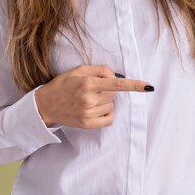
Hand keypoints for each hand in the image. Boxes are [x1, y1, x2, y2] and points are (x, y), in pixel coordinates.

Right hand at [34, 64, 153, 128]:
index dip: (135, 85)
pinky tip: (94, 109)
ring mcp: (88, 113)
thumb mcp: (79, 70)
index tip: (149, 86)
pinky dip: (106, 113)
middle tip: (91, 90)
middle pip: (114, 94)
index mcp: (88, 83)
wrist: (45, 105)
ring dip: (105, 102)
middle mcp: (89, 98)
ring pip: (112, 105)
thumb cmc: (63, 84)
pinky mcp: (87, 124)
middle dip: (107, 90)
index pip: (117, 84)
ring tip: (88, 100)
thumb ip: (99, 70)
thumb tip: (115, 76)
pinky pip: (109, 118)